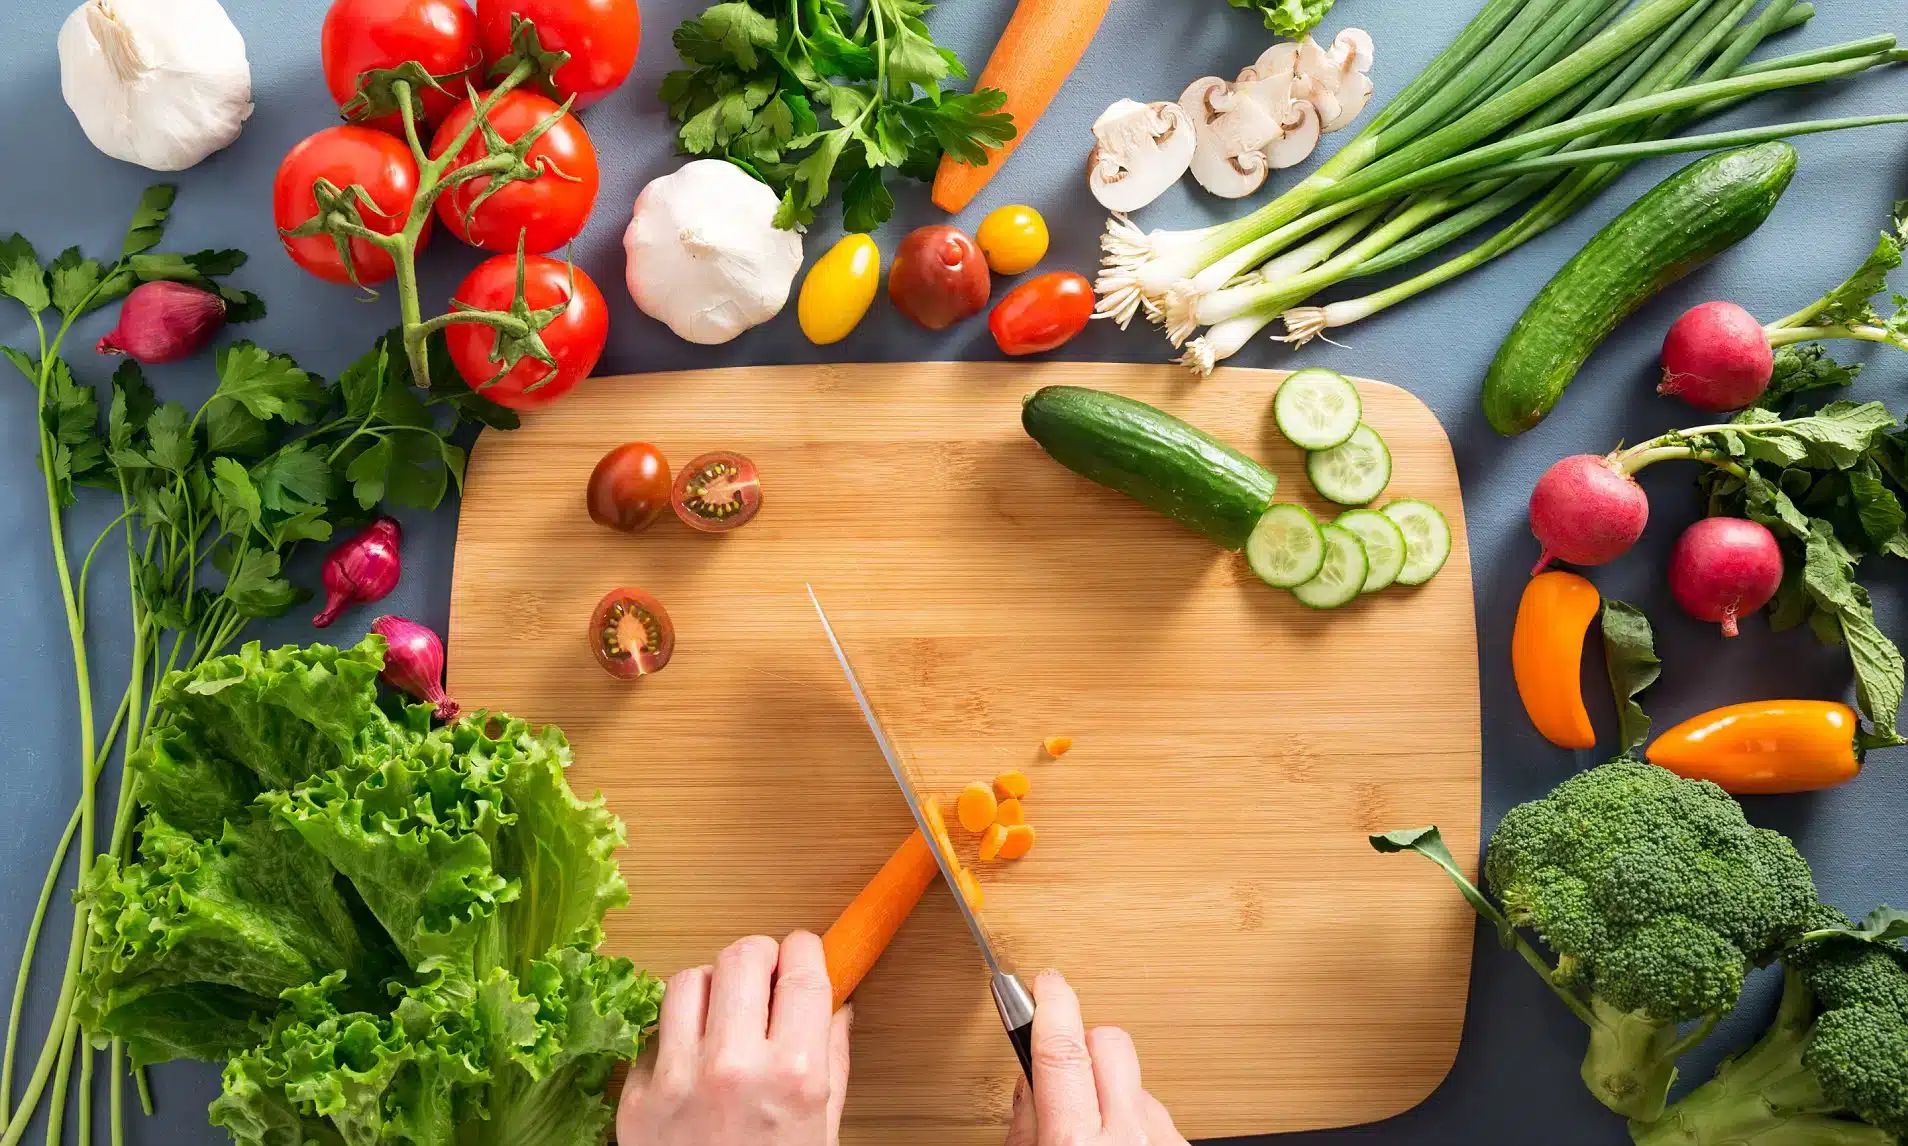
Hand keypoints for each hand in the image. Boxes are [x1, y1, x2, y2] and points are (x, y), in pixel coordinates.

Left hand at [619, 932, 852, 1145]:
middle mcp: (733, 1069)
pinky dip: (674, 1038)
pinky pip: (652, 1034)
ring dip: (711, 987)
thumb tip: (836, 1007)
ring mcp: (677, 1083)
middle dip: (759, 957)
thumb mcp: (824, 1131)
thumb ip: (831, 1062)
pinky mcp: (636, 1100)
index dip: (805, 951)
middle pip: (741, 957)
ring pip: (687, 981)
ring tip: (723, 1013)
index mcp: (794, 1075)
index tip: (804, 954)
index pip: (802, 969)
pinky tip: (692, 1062)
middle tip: (765, 976)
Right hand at [1003, 971, 1188, 1145]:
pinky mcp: (1181, 1144)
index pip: (1063, 1050)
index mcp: (1077, 1144)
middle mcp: (1128, 1136)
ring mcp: (1162, 1139)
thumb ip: (1025, 1125)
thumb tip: (1031, 1080)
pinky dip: (1134, 1120)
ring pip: (1134, 1079)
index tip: (1047, 983)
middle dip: (1084, 1044)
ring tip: (1094, 1129)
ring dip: (1110, 1091)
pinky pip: (1155, 1110)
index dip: (1052, 1006)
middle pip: (1110, 1043)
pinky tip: (1119, 1143)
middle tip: (1064, 1073)